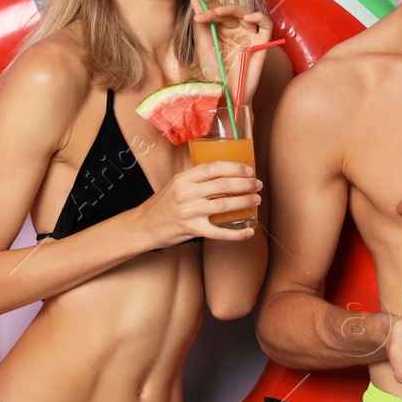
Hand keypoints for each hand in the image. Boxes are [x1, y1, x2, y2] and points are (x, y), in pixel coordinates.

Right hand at [134, 160, 261, 247]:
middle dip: (244, 184)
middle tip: (257, 185)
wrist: (144, 225)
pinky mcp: (191, 229)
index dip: (234, 168)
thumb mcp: (176, 184)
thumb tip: (224, 175)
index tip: (248, 170)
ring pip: (223, 206)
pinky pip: (219, 232)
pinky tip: (248, 232)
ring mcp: (189, 212)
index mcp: (183, 178)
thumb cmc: (162, 205)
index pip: (213, 168)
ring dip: (243, 203)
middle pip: (222, 185)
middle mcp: (186, 193)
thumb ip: (196, 180)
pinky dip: (236, 233)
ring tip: (256, 201)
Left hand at [190, 0, 273, 102]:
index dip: (209, 1)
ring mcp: (249, 36)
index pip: (216, 11)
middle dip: (217, 7)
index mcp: (221, 30)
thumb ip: (202, 25)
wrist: (224, 95)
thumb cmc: (214, 75)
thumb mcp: (204, 48)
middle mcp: (236, 31)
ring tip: (220, 12)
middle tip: (207, 11)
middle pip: (230, 11)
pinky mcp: (262, 44)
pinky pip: (266, 25)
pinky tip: (248, 17)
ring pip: (246, 13)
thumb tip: (196, 1)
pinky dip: (259, 17)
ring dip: (234, 9)